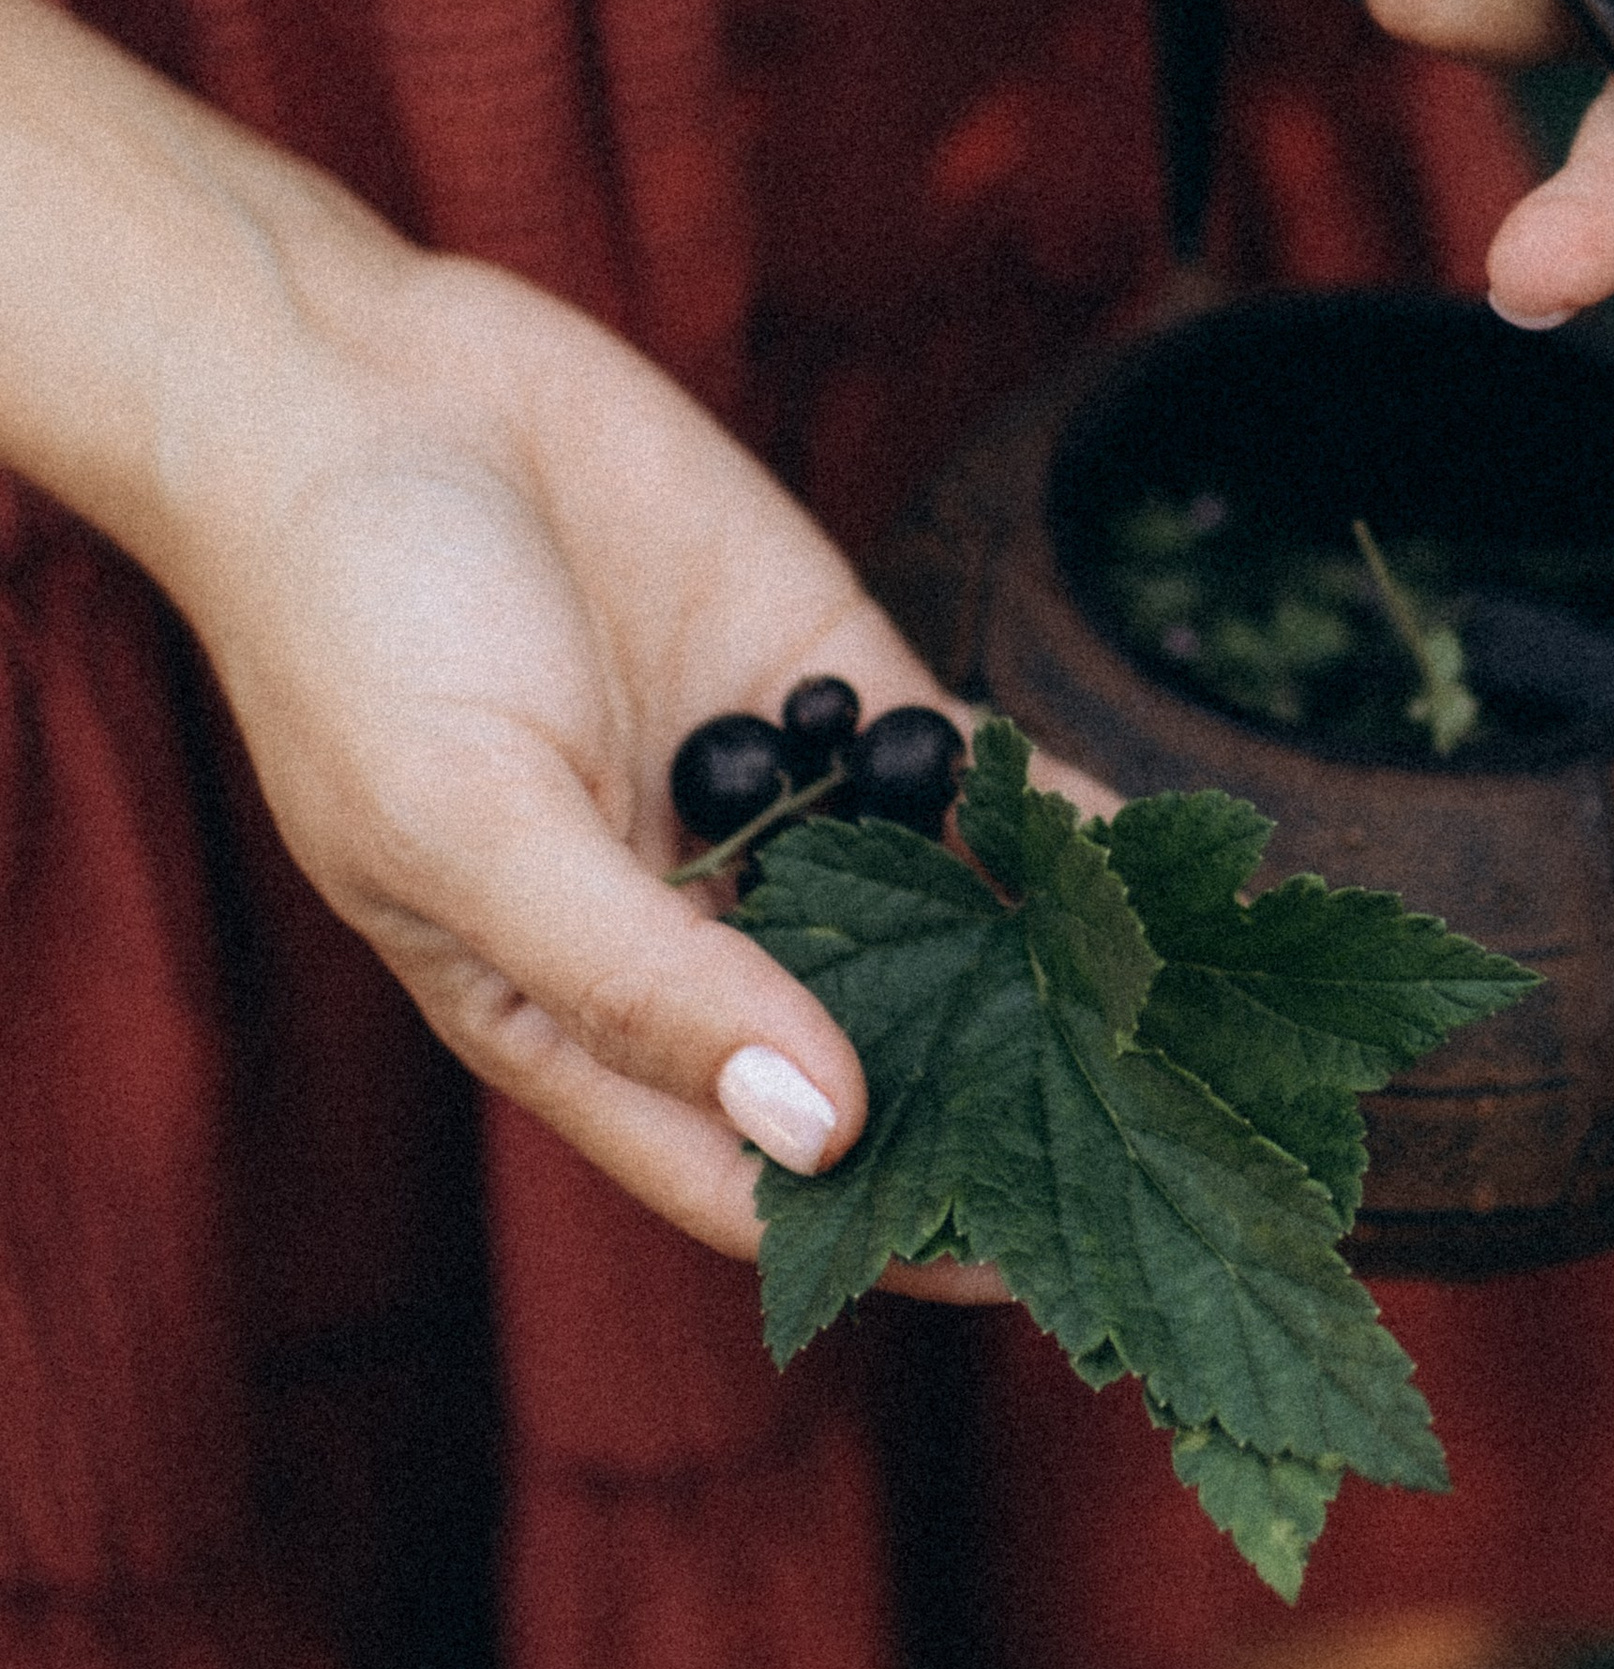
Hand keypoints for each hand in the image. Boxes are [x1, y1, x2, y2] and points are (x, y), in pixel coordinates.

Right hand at [166, 240, 1091, 1274]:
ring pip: (933, 915)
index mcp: (567, 1012)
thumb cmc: (353, 630)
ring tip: (1205, 1026)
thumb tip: (819, 1128)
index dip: (884, 1233)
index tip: (1043, 1281)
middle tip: (1173, 1154)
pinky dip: (1055, 807)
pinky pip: (959, 769)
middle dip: (1002, 1104)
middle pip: (867, 1056)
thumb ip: (645, 980)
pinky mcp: (817, 671)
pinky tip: (1172, 852)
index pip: (749, 1171)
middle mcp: (683, 927)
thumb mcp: (472, 827)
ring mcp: (762, 800)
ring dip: (1052, 964)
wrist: (354, 387)